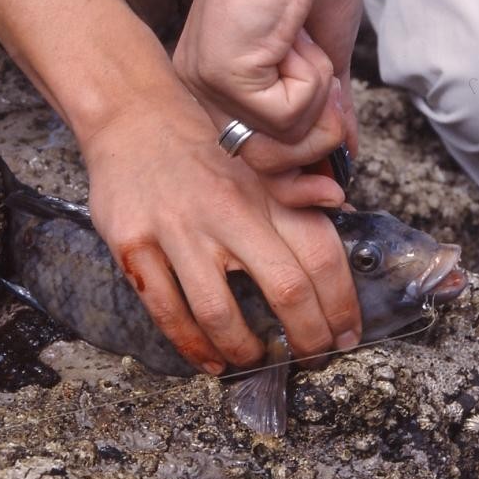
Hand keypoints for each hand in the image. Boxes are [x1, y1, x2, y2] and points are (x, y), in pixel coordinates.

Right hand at [81, 92, 361, 373]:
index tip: (346, 336)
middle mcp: (227, 210)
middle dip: (306, 337)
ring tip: (255, 361)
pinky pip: (166, 311)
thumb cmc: (204, 150)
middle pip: (285, 288)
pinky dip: (192, 346)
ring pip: (220, 311)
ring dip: (245, 349)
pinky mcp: (134, 244)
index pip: (321, 255)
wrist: (133, 116)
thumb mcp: (257, 163)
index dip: (340, 304)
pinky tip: (210, 361)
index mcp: (265, 192)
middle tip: (310, 359)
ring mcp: (177, 229)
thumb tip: (340, 204)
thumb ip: (299, 192)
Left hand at [173, 0, 362, 188]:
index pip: (253, 170)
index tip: (336, 193)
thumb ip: (325, 114)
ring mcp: (207, 87)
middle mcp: (202, 96)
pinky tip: (295, 36)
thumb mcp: (324, 59)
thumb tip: (344, 160)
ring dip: (318, 96)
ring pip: (284, 145)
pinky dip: (312, 77)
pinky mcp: (222, 73)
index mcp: (220, 94)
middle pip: (269, 170)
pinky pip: (288, 114)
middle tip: (328, 83)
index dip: (298, 190)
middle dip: (319, 136)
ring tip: (303, 45)